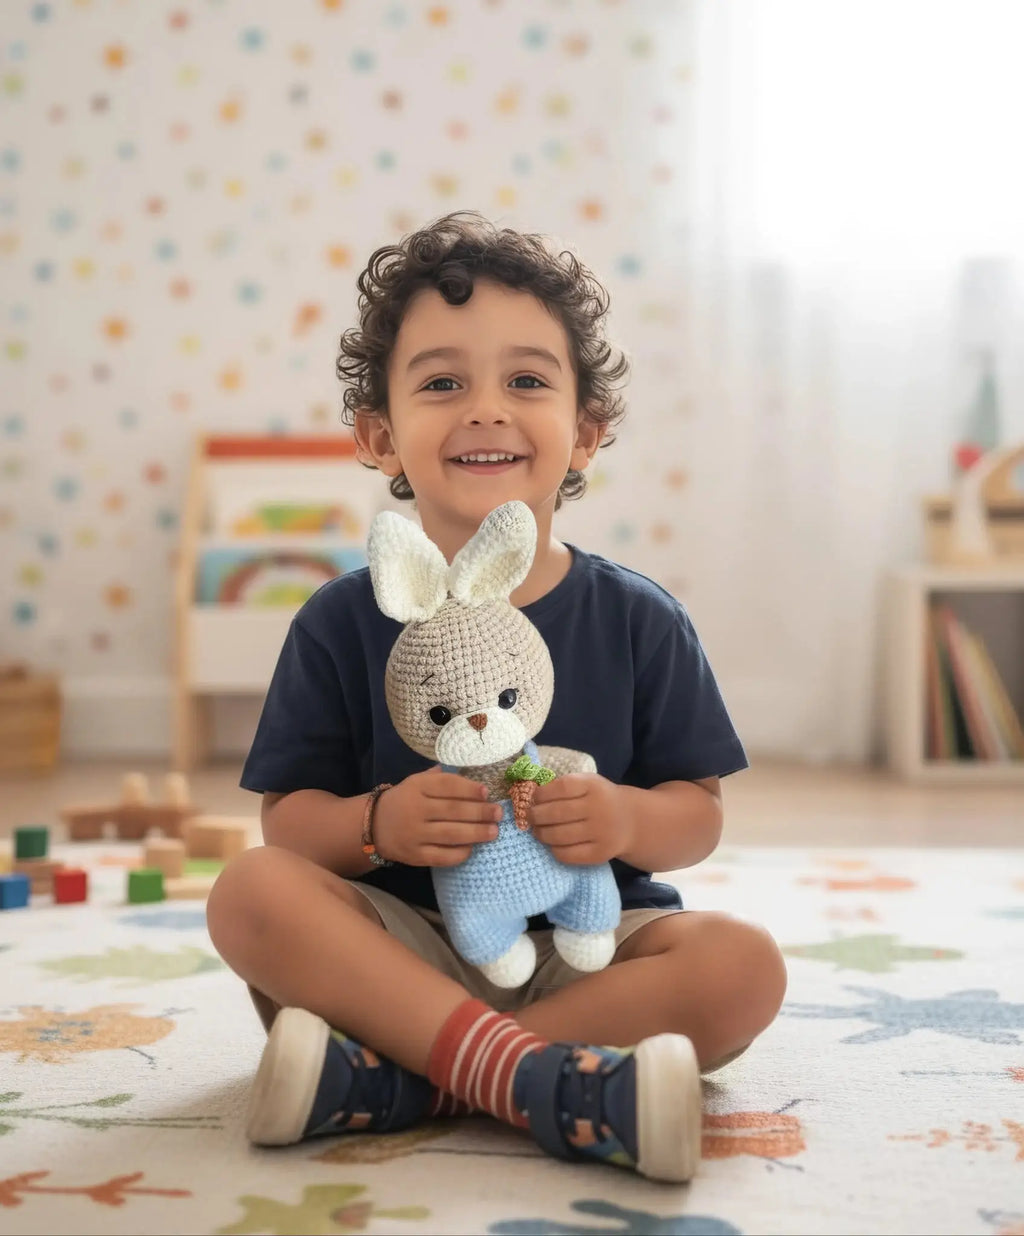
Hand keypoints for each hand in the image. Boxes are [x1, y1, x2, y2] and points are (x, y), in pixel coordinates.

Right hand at [372, 768, 500, 867]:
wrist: (373, 826)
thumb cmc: (404, 801)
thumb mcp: (416, 782)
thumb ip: (440, 778)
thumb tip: (473, 780)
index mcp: (416, 787)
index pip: (447, 785)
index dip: (469, 788)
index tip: (487, 792)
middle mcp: (415, 809)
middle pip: (453, 811)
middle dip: (480, 812)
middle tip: (498, 813)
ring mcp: (414, 834)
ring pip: (451, 834)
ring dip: (476, 833)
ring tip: (494, 831)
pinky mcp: (415, 856)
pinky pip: (442, 856)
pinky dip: (460, 853)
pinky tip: (472, 848)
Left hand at [529, 773, 633, 865]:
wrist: (630, 821)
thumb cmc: (599, 799)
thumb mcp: (588, 783)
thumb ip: (563, 786)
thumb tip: (530, 797)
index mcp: (593, 786)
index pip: (561, 788)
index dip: (542, 794)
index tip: (533, 798)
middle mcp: (598, 808)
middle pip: (557, 813)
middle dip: (535, 815)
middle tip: (529, 816)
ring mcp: (600, 832)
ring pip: (559, 835)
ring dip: (541, 833)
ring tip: (537, 831)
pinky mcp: (599, 853)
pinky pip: (567, 854)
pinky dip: (554, 849)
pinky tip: (552, 844)